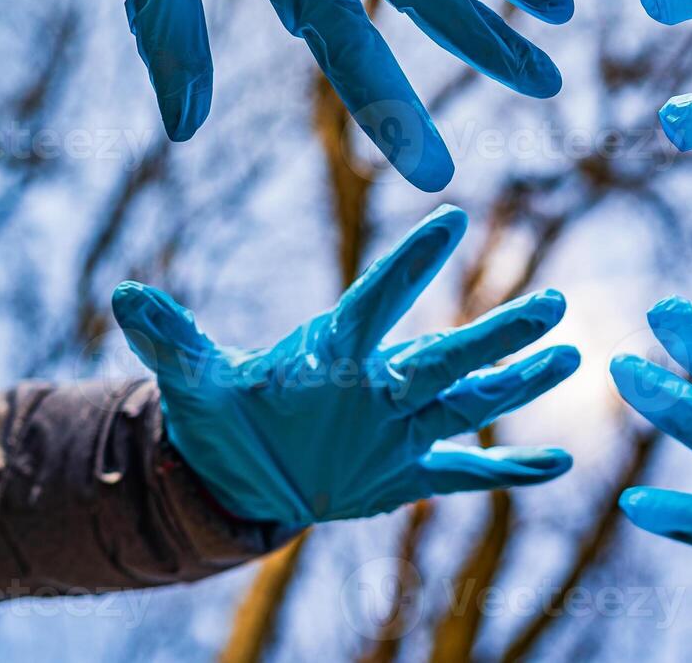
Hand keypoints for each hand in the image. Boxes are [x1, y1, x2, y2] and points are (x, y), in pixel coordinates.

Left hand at [111, 205, 578, 523]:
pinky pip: (466, 471)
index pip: (379, 300)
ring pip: (470, 400)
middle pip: (448, 354)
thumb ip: (172, 339)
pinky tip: (558, 466)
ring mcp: (401, 427)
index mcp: (337, 349)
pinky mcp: (407, 473)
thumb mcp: (193, 382)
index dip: (412, 264)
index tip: (451, 217)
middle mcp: (383, 381)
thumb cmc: (225, 414)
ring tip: (569, 355)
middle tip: (554, 299)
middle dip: (500, 331)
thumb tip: (121, 292)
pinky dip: (510, 472)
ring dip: (518, 381)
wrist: (246, 472)